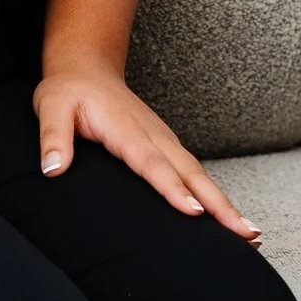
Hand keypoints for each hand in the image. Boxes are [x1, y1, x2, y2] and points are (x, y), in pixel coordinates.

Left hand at [33, 64, 262, 246]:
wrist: (88, 67)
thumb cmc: (68, 90)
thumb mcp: (51, 106)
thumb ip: (53, 137)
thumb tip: (53, 170)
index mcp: (126, 129)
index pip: (152, 163)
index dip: (173, 189)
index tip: (194, 213)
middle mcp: (153, 135)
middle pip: (190, 173)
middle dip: (220, 204)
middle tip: (246, 233)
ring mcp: (163, 139)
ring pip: (198, 174)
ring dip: (224, 203)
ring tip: (250, 233)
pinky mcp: (165, 145)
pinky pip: (193, 172)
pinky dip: (213, 194)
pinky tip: (226, 216)